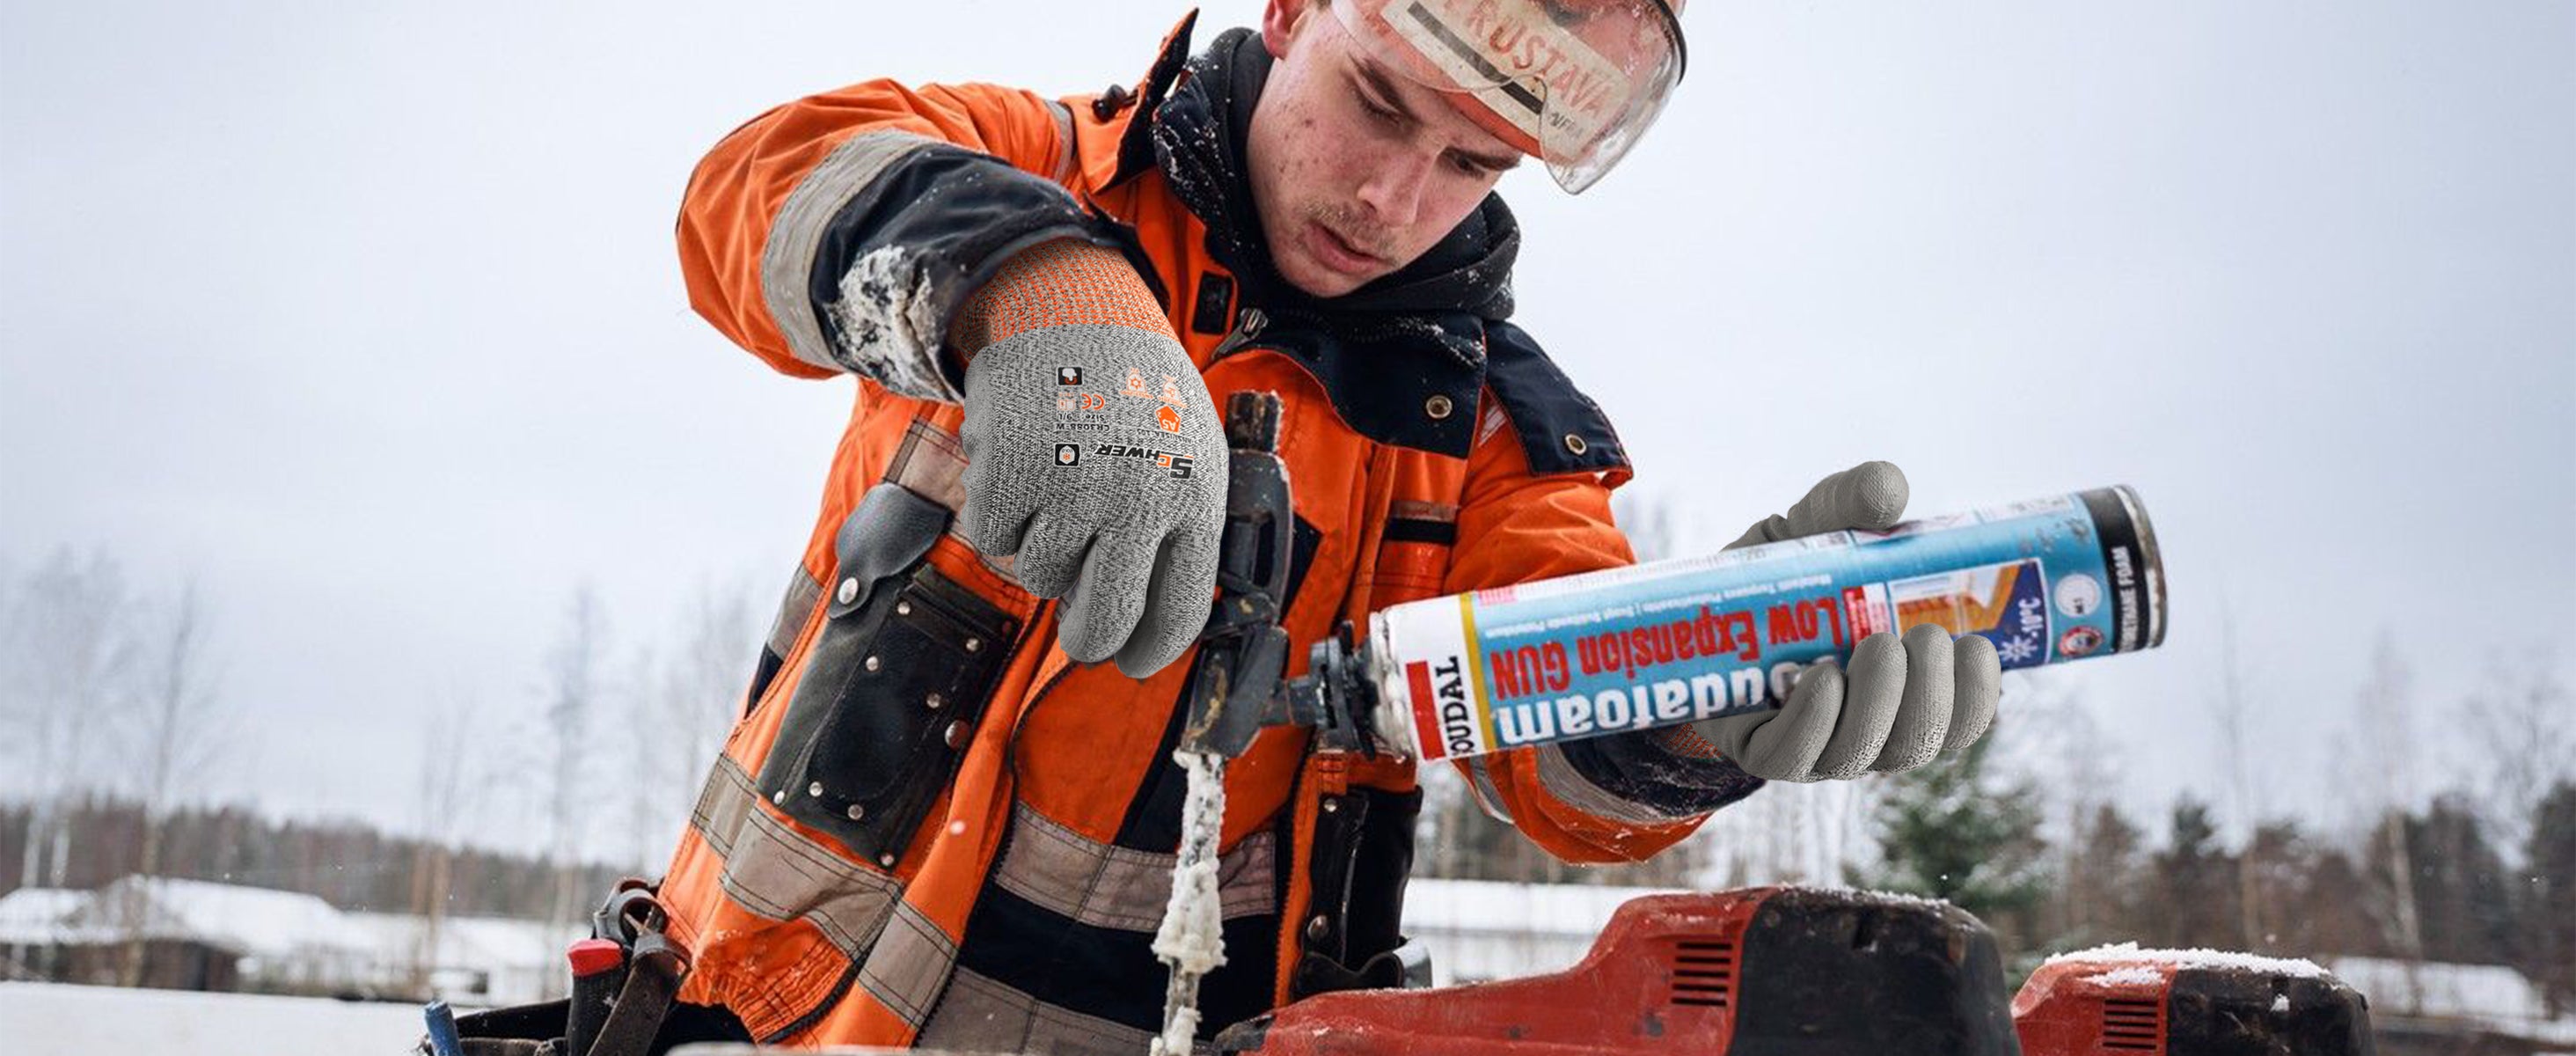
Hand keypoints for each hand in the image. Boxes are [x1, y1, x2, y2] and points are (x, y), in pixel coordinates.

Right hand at [953, 242, 1225, 677]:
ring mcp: (1071, 488)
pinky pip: (994, 537)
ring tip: (1060, 495)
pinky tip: (1027, 467)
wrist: (1076, 311)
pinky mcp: (1011, 472)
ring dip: (1042, 551)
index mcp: (1192, 500)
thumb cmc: (1136, 392)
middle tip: (1080, 634)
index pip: (1176, 613)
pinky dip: (1001, 512)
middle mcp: (1136, 501)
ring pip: (1040, 578)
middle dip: (1087, 641)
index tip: (1130, 662)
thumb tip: (1153, 623)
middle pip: (1101, 623)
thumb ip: (1177, 532)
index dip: (1148, 651)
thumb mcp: (1188, 455)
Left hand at [1688, 461, 2000, 780]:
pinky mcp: (1763, 749)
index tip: (1979, 645)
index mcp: (1909, 688)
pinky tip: (1823, 676)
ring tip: (1877, 643)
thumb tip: (1889, 489)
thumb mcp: (1824, 524)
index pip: (1964, 719)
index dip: (1979, 696)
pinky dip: (1815, 720)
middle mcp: (1870, 727)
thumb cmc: (1792, 568)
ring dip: (1882, 703)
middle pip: (1919, 744)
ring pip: (1864, 755)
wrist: (1708, 600)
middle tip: (1927, 635)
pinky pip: (1795, 756)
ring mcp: (1817, 744)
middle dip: (1932, 694)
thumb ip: (1857, 499)